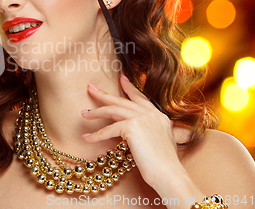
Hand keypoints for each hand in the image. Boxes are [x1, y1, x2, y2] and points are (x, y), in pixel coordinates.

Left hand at [81, 75, 181, 189]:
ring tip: (84, 114)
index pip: (141, 98)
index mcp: (159, 116)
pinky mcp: (132, 127)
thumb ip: (149, 131)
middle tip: (91, 89)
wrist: (170, 175)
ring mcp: (142, 119)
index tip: (121, 78)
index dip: (129, 88)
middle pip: (122, 101)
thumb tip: (133, 131)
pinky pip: (109, 129)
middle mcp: (151, 114)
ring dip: (97, 112)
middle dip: (104, 95)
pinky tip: (88, 138)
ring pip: (113, 111)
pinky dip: (97, 134)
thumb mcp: (160, 141)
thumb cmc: (164, 166)